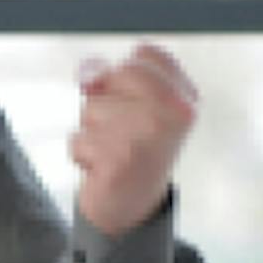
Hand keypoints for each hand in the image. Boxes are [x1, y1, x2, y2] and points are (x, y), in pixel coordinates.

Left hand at [69, 43, 196, 237]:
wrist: (132, 208)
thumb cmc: (132, 150)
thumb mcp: (131, 105)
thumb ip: (110, 77)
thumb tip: (88, 73)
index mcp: (185, 99)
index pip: (145, 55)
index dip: (126, 75)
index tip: (132, 102)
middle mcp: (174, 114)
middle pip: (117, 74)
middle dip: (107, 101)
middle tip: (120, 130)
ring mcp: (148, 136)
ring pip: (92, 109)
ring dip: (92, 131)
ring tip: (112, 150)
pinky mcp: (119, 161)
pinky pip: (78, 140)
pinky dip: (82, 155)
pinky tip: (102, 168)